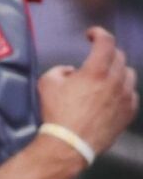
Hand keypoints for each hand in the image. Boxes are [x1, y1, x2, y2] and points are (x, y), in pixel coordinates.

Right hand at [38, 27, 139, 160]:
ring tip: (107, 77)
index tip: (91, 35)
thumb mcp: (46, 85)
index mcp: (95, 71)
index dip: (98, 33)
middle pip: (119, 56)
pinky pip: (132, 94)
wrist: (68, 145)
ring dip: (118, 71)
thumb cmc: (56, 115)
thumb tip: (71, 71)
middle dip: (107, 53)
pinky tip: (113, 95)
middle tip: (96, 58)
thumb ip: (60, 70)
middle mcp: (115, 80)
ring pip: (129, 74)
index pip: (106, 41)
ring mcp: (125, 96)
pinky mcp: (128, 112)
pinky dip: (123, 90)